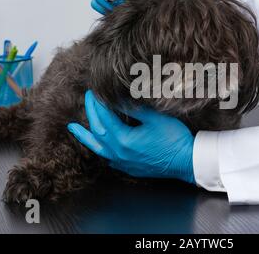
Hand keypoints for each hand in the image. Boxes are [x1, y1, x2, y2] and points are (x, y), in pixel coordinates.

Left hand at [68, 91, 195, 183]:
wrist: (186, 162)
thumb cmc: (174, 139)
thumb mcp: (155, 119)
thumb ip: (134, 109)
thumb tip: (118, 98)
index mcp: (124, 140)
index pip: (104, 118)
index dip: (97, 103)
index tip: (93, 92)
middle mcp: (119, 153)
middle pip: (98, 131)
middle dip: (91, 113)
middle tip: (87, 99)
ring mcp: (122, 162)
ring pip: (97, 147)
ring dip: (85, 136)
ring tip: (73, 128)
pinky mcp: (128, 167)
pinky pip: (107, 157)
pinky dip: (99, 147)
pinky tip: (98, 144)